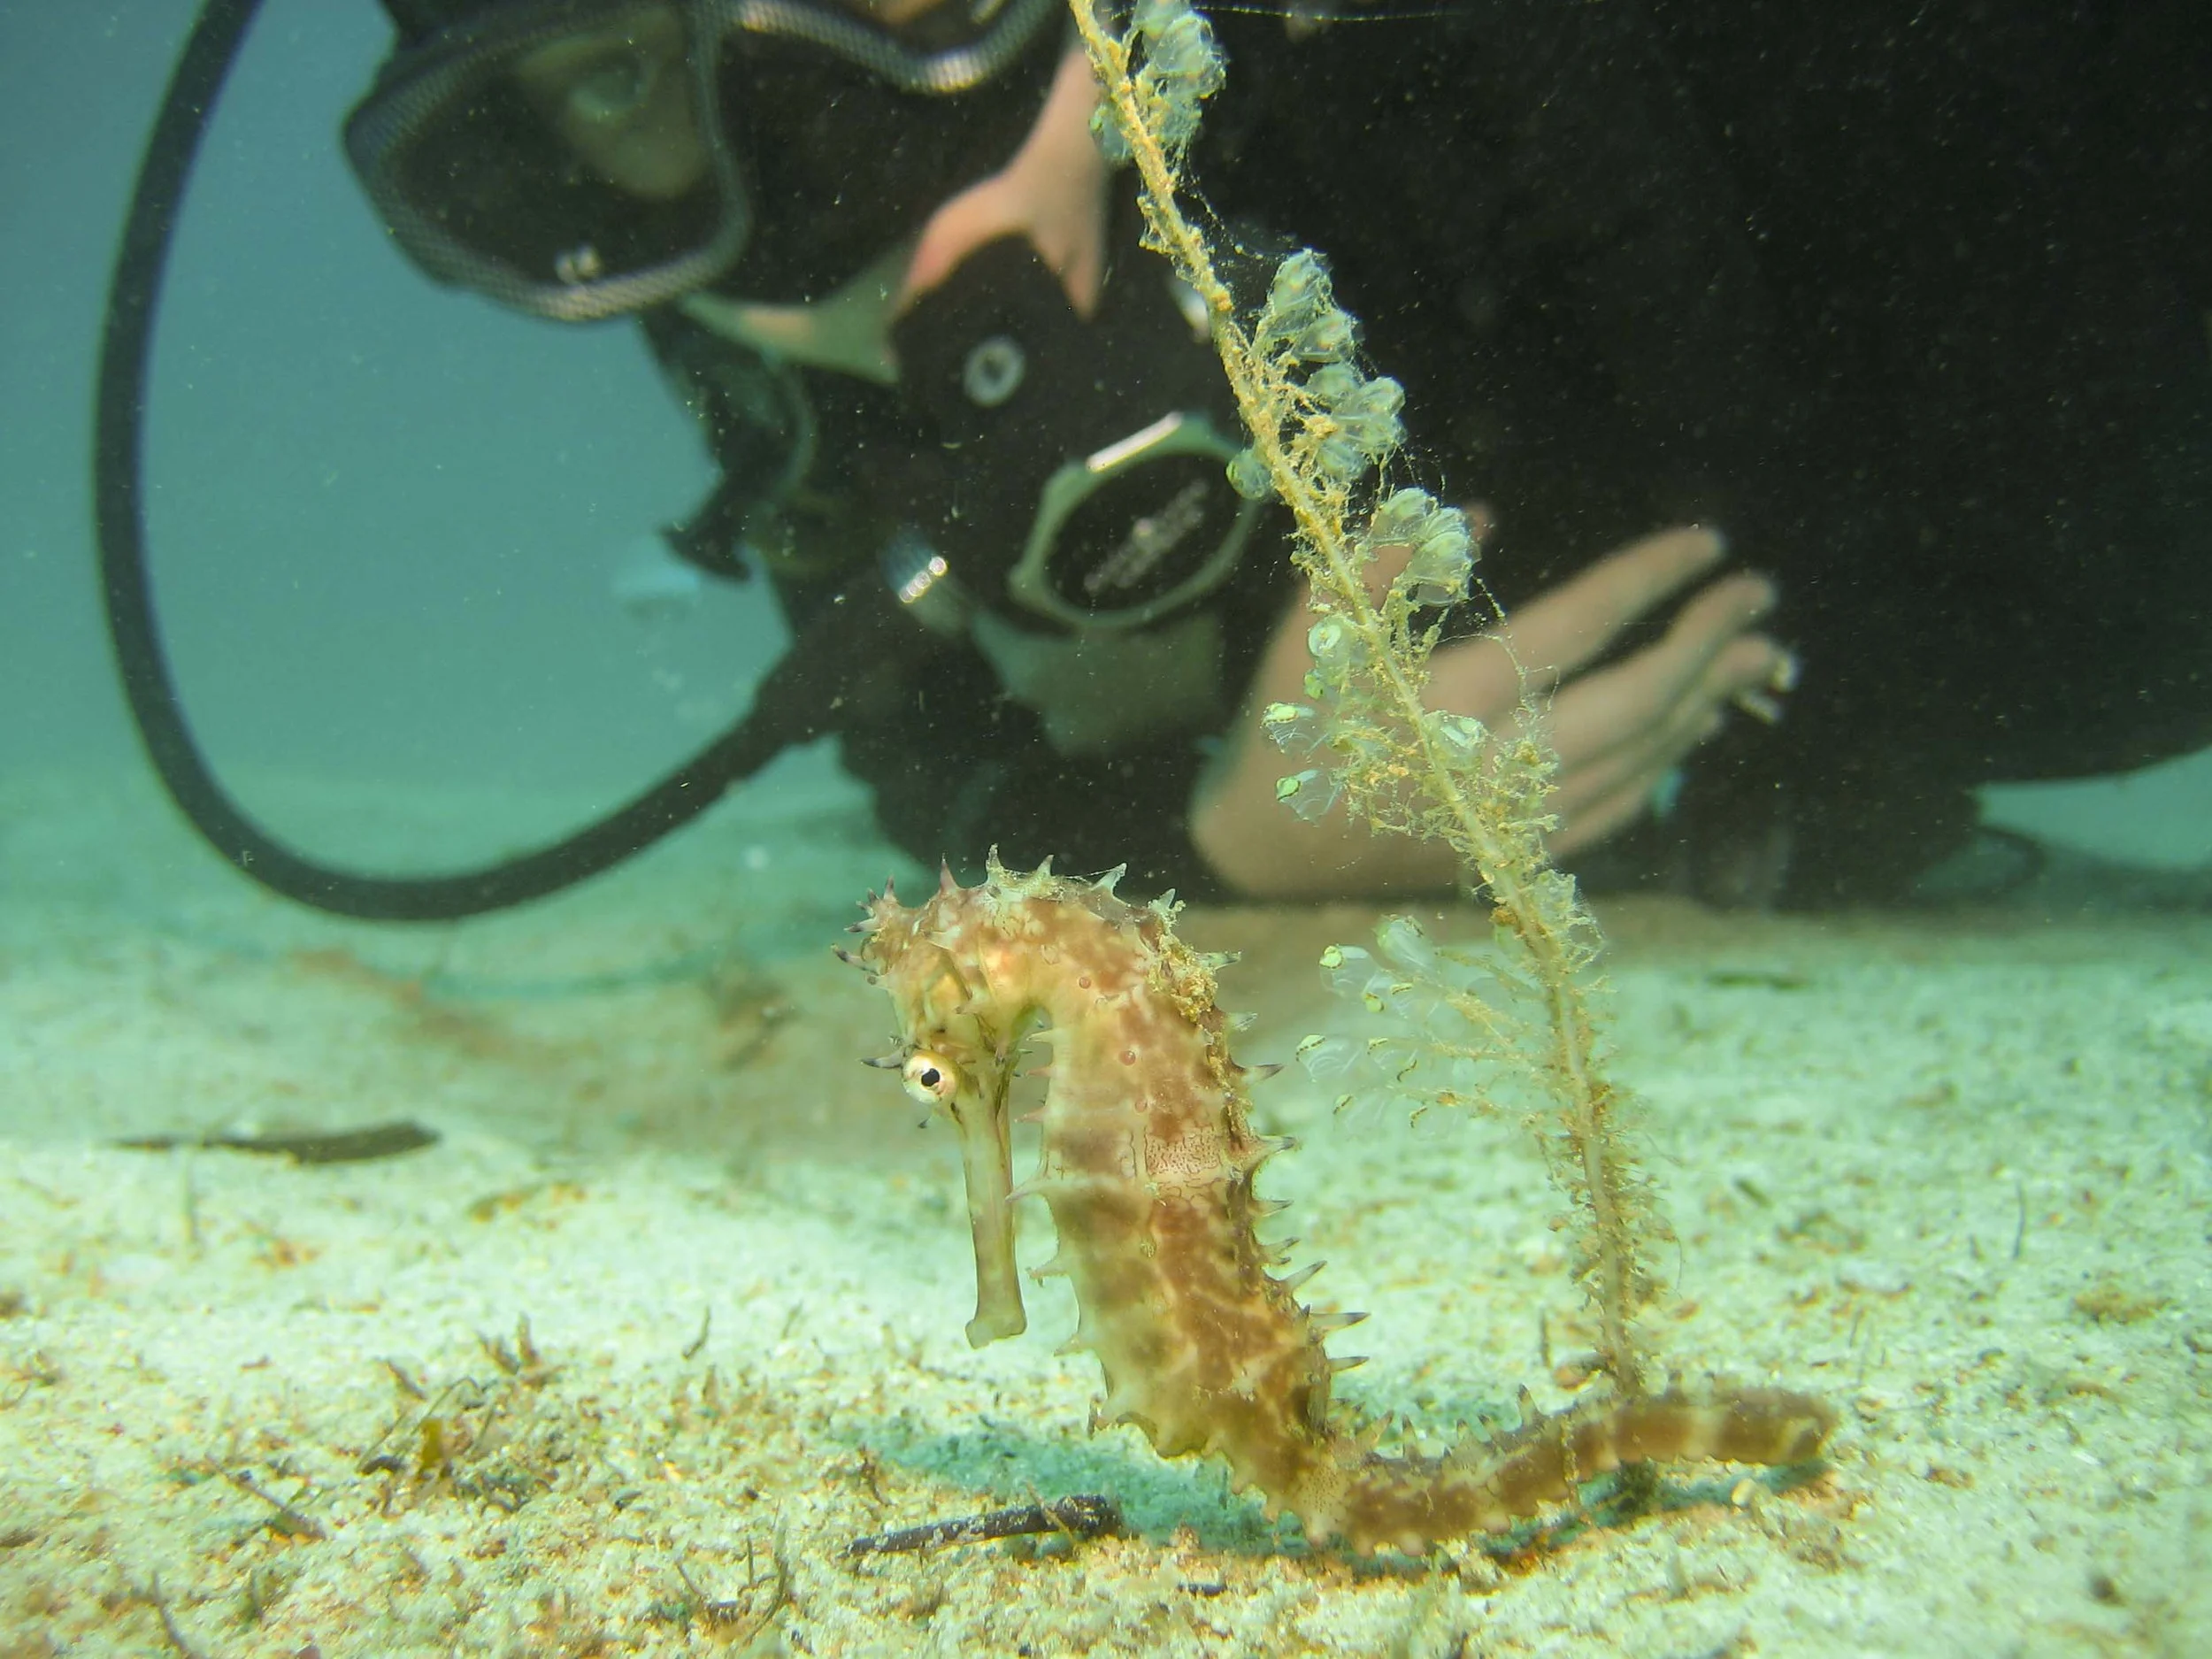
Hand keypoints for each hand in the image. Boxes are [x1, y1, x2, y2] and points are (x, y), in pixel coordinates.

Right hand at [1190, 524, 1793, 897]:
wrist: (1261, 855)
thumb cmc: (1288, 725)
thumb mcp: (1310, 631)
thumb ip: (1383, 565)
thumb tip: (1473, 517)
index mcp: (1445, 700)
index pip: (1575, 628)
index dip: (1647, 582)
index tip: (1705, 541)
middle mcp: (1491, 766)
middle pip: (1632, 703)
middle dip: (1706, 646)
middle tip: (1760, 595)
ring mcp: (1510, 822)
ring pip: (1637, 761)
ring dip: (1705, 706)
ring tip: (1758, 655)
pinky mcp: (1513, 859)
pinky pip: (1614, 812)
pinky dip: (1665, 767)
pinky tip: (1696, 731)